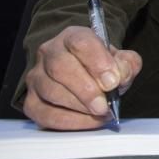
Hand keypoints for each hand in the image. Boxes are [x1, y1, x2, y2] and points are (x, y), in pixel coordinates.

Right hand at [23, 26, 141, 129]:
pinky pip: (45, 114)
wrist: (87, 75)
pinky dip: (70, 121)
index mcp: (72, 36)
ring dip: (79, 107)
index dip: (97, 62)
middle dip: (86, 90)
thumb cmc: (103, 67)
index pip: (80, 42)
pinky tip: (89, 121)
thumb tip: (121, 75)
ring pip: (51, 92)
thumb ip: (127, 64)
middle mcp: (49, 53)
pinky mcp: (31, 101)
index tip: (113, 80)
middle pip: (61, 68)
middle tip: (105, 104)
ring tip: (101, 112)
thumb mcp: (121, 59)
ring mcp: (37, 77)